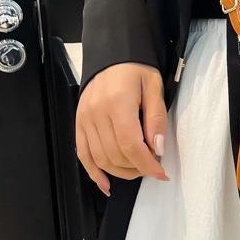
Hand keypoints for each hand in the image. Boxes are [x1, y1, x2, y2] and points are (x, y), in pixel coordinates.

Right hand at [76, 62, 168, 195]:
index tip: (161, 173)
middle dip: (137, 168)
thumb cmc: (137, 70)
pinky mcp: (78, 123)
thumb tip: (158, 149)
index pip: (131, 144)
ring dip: (120, 171)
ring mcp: (84, 119)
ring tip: (138, 170)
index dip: (146, 164)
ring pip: (99, 158)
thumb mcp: (154, 88)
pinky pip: (83, 154)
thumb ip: (156, 118)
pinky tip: (106, 184)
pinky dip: (94, 172)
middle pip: (115, 154)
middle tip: (153, 166)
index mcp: (117, 103)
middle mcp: (96, 113)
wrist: (113, 56)